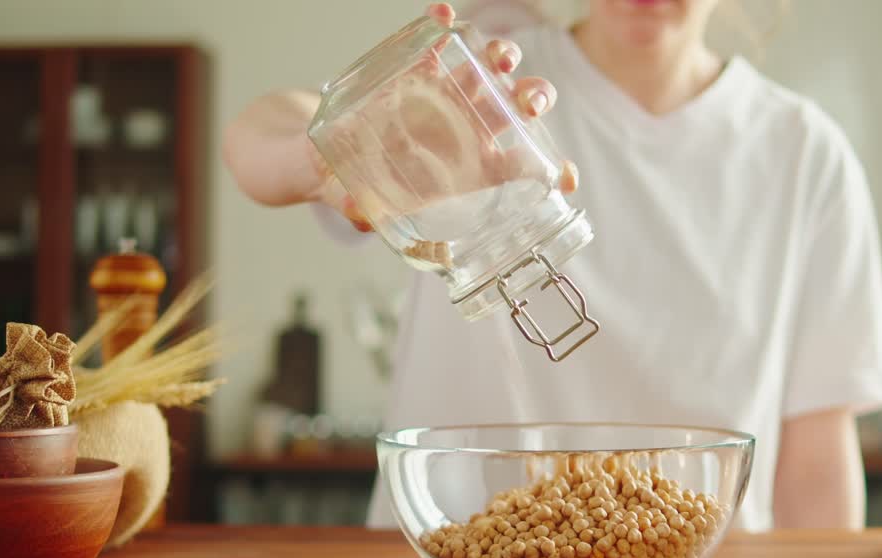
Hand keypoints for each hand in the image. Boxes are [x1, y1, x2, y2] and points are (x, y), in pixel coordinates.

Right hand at [313, 2, 578, 232]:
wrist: (315, 152)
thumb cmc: (350, 185)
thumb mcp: (353, 203)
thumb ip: (360, 209)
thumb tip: (359, 213)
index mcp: (464, 166)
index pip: (516, 167)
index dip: (547, 172)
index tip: (566, 177)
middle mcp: (463, 125)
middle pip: (514, 108)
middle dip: (532, 100)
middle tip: (529, 103)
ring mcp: (443, 90)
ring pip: (487, 68)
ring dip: (502, 57)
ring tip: (499, 57)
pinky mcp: (414, 63)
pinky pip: (436, 38)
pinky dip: (443, 25)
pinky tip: (444, 17)